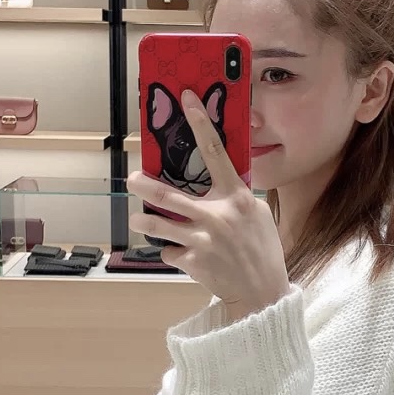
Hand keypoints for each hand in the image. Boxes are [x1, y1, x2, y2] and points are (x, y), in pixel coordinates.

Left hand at [127, 89, 289, 318]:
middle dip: (145, 185)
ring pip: (159, 225)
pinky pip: (171, 252)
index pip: (216, 152)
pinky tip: (188, 257)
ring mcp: (202, 240)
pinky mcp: (192, 262)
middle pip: (169, 194)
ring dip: (144, 222)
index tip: (187, 100)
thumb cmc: (262, 251)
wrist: (262, 294)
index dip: (200, 124)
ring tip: (137, 220)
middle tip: (131, 178)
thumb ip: (236, 196)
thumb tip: (216, 176)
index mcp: (237, 198)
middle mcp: (217, 216)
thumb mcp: (258, 214)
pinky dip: (175, 253)